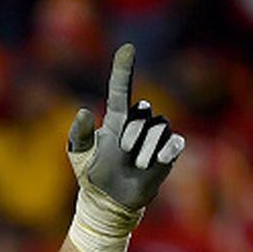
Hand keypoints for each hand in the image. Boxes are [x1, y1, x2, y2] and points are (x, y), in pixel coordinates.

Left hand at [66, 44, 183, 251]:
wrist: (110, 202)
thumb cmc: (92, 176)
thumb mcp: (79, 156)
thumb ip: (78, 134)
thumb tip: (83, 111)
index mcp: (115, 120)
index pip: (120, 88)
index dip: (123, 68)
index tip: (127, 48)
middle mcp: (137, 124)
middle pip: (143, 112)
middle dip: (133, 132)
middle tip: (123, 152)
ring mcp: (153, 138)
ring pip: (158, 128)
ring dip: (145, 148)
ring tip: (135, 165)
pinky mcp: (168, 153)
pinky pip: (174, 142)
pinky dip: (166, 150)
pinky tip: (155, 161)